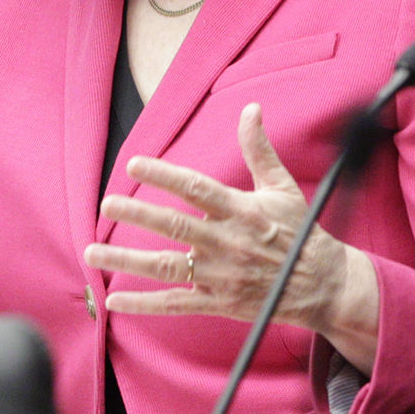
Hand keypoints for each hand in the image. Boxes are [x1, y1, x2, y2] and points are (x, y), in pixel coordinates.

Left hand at [86, 104, 379, 366]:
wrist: (323, 285)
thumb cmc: (299, 232)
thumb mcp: (282, 187)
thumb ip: (259, 149)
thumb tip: (250, 109)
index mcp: (242, 210)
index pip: (196, 188)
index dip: (164, 176)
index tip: (133, 165)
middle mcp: (228, 242)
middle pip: (175, 227)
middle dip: (138, 215)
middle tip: (105, 205)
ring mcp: (222, 275)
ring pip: (166, 267)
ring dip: (126, 262)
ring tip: (91, 254)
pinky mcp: (219, 302)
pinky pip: (176, 304)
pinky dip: (144, 304)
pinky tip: (114, 301)